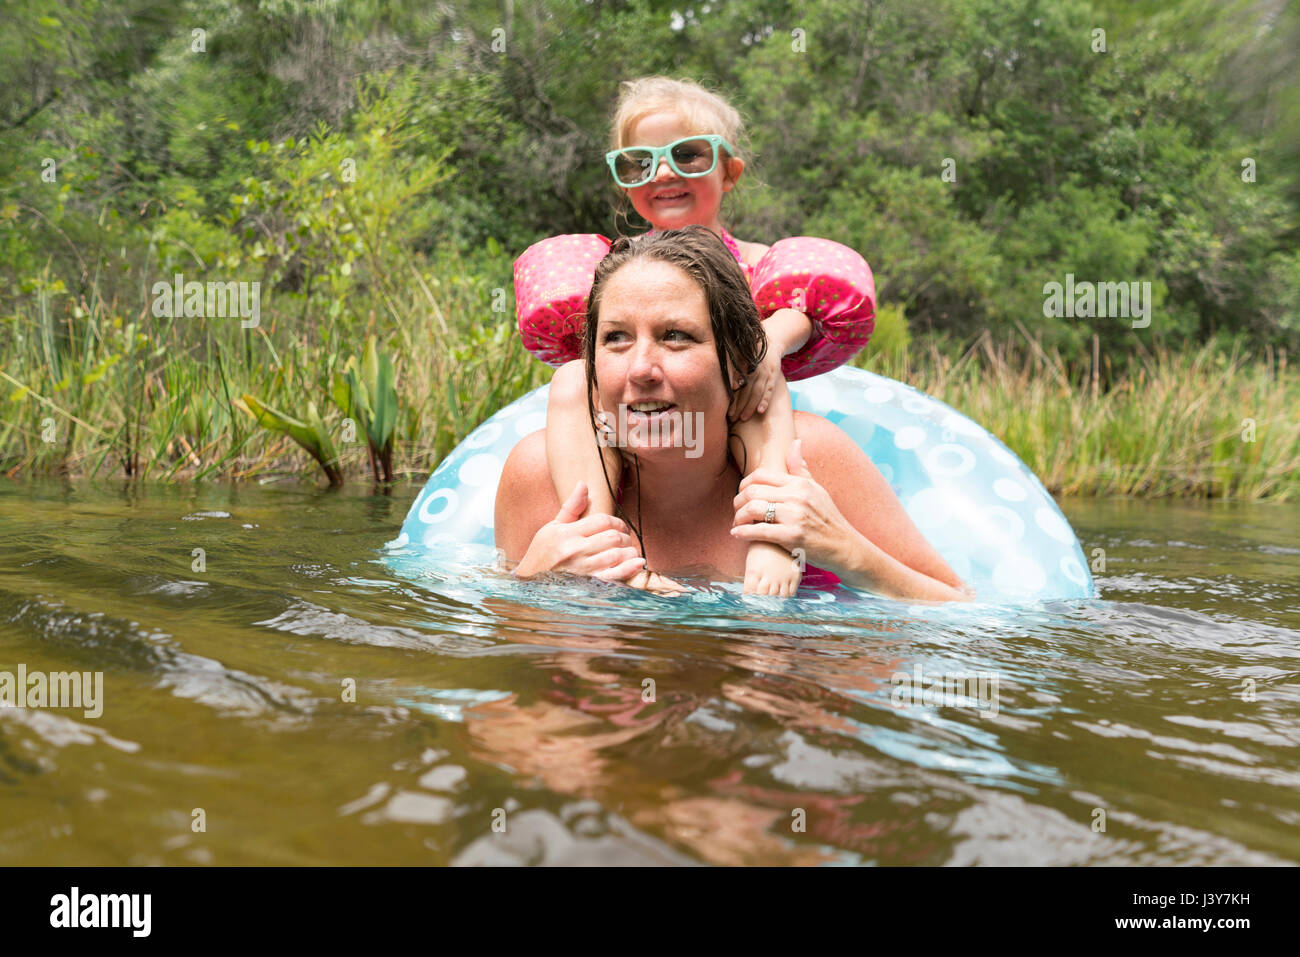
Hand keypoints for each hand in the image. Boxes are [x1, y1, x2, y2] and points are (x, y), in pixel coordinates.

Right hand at [515, 481, 646, 581]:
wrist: (530, 583)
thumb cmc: (542, 553)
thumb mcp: (552, 528)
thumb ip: (571, 507)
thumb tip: (583, 484)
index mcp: (566, 534)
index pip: (601, 520)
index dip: (616, 521)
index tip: (617, 526)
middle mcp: (574, 551)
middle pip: (612, 537)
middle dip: (624, 536)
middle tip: (624, 538)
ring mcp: (582, 570)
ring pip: (617, 555)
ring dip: (628, 551)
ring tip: (628, 550)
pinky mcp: (589, 586)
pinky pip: (614, 577)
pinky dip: (629, 569)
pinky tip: (638, 563)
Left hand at [729, 342, 782, 421]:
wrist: (772, 343)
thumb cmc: (751, 351)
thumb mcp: (740, 354)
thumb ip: (735, 367)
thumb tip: (732, 387)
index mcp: (744, 365)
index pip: (737, 385)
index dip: (732, 397)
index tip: (726, 410)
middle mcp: (754, 370)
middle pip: (745, 391)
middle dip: (738, 406)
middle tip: (732, 419)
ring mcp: (765, 374)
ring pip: (756, 392)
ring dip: (750, 407)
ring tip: (743, 419)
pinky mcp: (773, 377)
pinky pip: (769, 390)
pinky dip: (765, 400)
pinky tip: (760, 411)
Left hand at [729, 440, 855, 575]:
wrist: (845, 546)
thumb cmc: (829, 519)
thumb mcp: (817, 489)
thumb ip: (801, 469)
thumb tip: (795, 442)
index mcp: (800, 484)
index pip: (761, 475)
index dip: (744, 484)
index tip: (741, 494)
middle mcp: (797, 496)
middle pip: (753, 491)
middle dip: (737, 501)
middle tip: (735, 510)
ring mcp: (795, 516)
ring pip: (752, 509)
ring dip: (738, 517)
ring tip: (736, 523)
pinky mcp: (792, 536)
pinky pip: (759, 531)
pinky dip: (743, 533)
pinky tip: (737, 534)